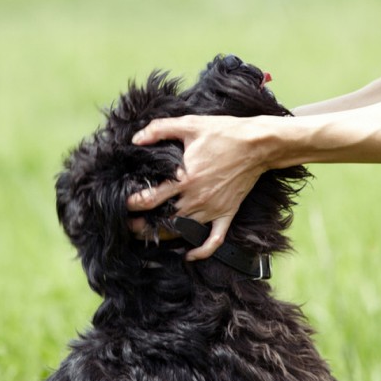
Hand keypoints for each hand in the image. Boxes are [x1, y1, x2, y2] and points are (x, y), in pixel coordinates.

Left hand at [127, 115, 268, 260]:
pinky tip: (189, 255)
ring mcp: (212, 209)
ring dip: (164, 237)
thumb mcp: (190, 124)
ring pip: (182, 232)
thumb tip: (135, 139)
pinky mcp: (227, 213)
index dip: (132, 204)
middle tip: (128, 225)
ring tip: (148, 237)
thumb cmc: (224, 133)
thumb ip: (159, 130)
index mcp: (184, 179)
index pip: (149, 199)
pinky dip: (201, 251)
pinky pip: (214, 240)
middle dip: (142, 226)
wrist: (258, 144)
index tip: (122, 204)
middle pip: (162, 221)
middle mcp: (196, 198)